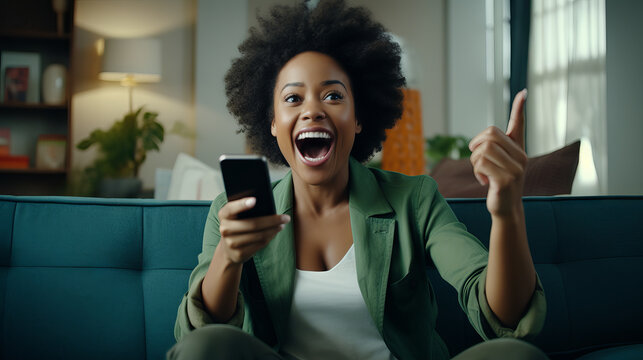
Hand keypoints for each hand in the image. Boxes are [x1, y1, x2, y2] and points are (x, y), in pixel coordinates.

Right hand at [217, 197, 289, 263]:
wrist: (228, 249)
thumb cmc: (237, 225)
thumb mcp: (236, 216)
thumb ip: (246, 209)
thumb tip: (268, 208)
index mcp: (224, 215)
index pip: (231, 208)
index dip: (242, 204)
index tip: (255, 200)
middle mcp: (225, 229)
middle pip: (253, 224)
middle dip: (272, 220)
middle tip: (285, 217)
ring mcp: (231, 243)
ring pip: (259, 235)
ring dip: (274, 229)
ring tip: (282, 224)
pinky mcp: (239, 254)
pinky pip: (260, 244)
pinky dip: (270, 237)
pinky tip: (275, 232)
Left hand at [469, 89, 527, 216]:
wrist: (506, 209)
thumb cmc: (498, 184)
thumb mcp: (499, 165)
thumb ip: (495, 151)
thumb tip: (484, 140)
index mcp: (518, 150)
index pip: (518, 125)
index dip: (519, 108)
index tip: (523, 92)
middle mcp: (521, 156)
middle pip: (490, 135)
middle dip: (476, 145)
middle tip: (476, 159)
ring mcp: (516, 168)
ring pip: (483, 150)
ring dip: (474, 161)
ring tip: (481, 173)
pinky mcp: (506, 179)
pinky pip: (481, 163)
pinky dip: (477, 171)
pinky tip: (484, 181)